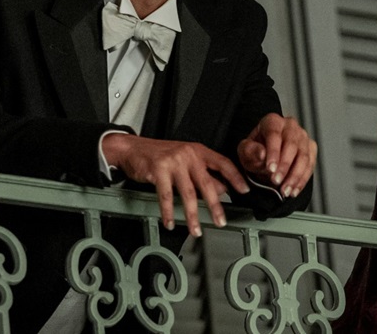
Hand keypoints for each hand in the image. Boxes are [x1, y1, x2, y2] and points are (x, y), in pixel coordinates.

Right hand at [102, 134, 249, 236]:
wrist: (132, 148)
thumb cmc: (159, 154)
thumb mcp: (184, 160)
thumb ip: (202, 173)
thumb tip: (221, 190)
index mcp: (198, 150)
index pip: (222, 163)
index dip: (235, 177)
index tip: (244, 190)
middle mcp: (188, 154)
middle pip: (207, 183)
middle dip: (215, 205)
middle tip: (220, 221)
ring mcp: (173, 161)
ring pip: (188, 193)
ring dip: (192, 215)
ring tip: (196, 229)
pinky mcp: (158, 170)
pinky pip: (166, 196)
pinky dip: (168, 212)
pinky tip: (170, 222)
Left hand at [237, 113, 316, 198]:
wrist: (265, 158)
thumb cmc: (255, 151)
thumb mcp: (245, 151)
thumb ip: (251, 151)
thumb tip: (262, 154)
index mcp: (272, 121)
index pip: (274, 134)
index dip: (273, 152)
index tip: (270, 169)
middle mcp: (290, 126)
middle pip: (292, 145)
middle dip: (285, 167)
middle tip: (276, 181)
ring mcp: (302, 137)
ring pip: (304, 157)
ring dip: (295, 177)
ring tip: (285, 190)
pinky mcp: (310, 149)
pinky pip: (310, 166)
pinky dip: (302, 180)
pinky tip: (293, 189)